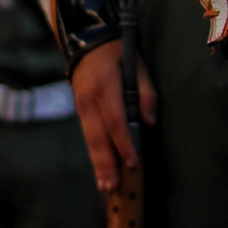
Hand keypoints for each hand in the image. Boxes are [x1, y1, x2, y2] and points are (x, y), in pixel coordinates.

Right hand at [72, 39, 158, 193]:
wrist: (86, 39)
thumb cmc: (118, 52)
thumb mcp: (138, 65)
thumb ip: (146, 92)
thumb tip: (149, 121)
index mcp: (104, 88)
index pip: (115, 121)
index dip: (124, 144)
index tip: (133, 163)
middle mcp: (88, 100)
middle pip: (98, 137)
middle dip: (106, 164)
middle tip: (112, 187)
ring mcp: (80, 106)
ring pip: (89, 140)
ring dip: (97, 164)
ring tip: (104, 186)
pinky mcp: (78, 109)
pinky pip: (87, 135)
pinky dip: (94, 154)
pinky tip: (99, 169)